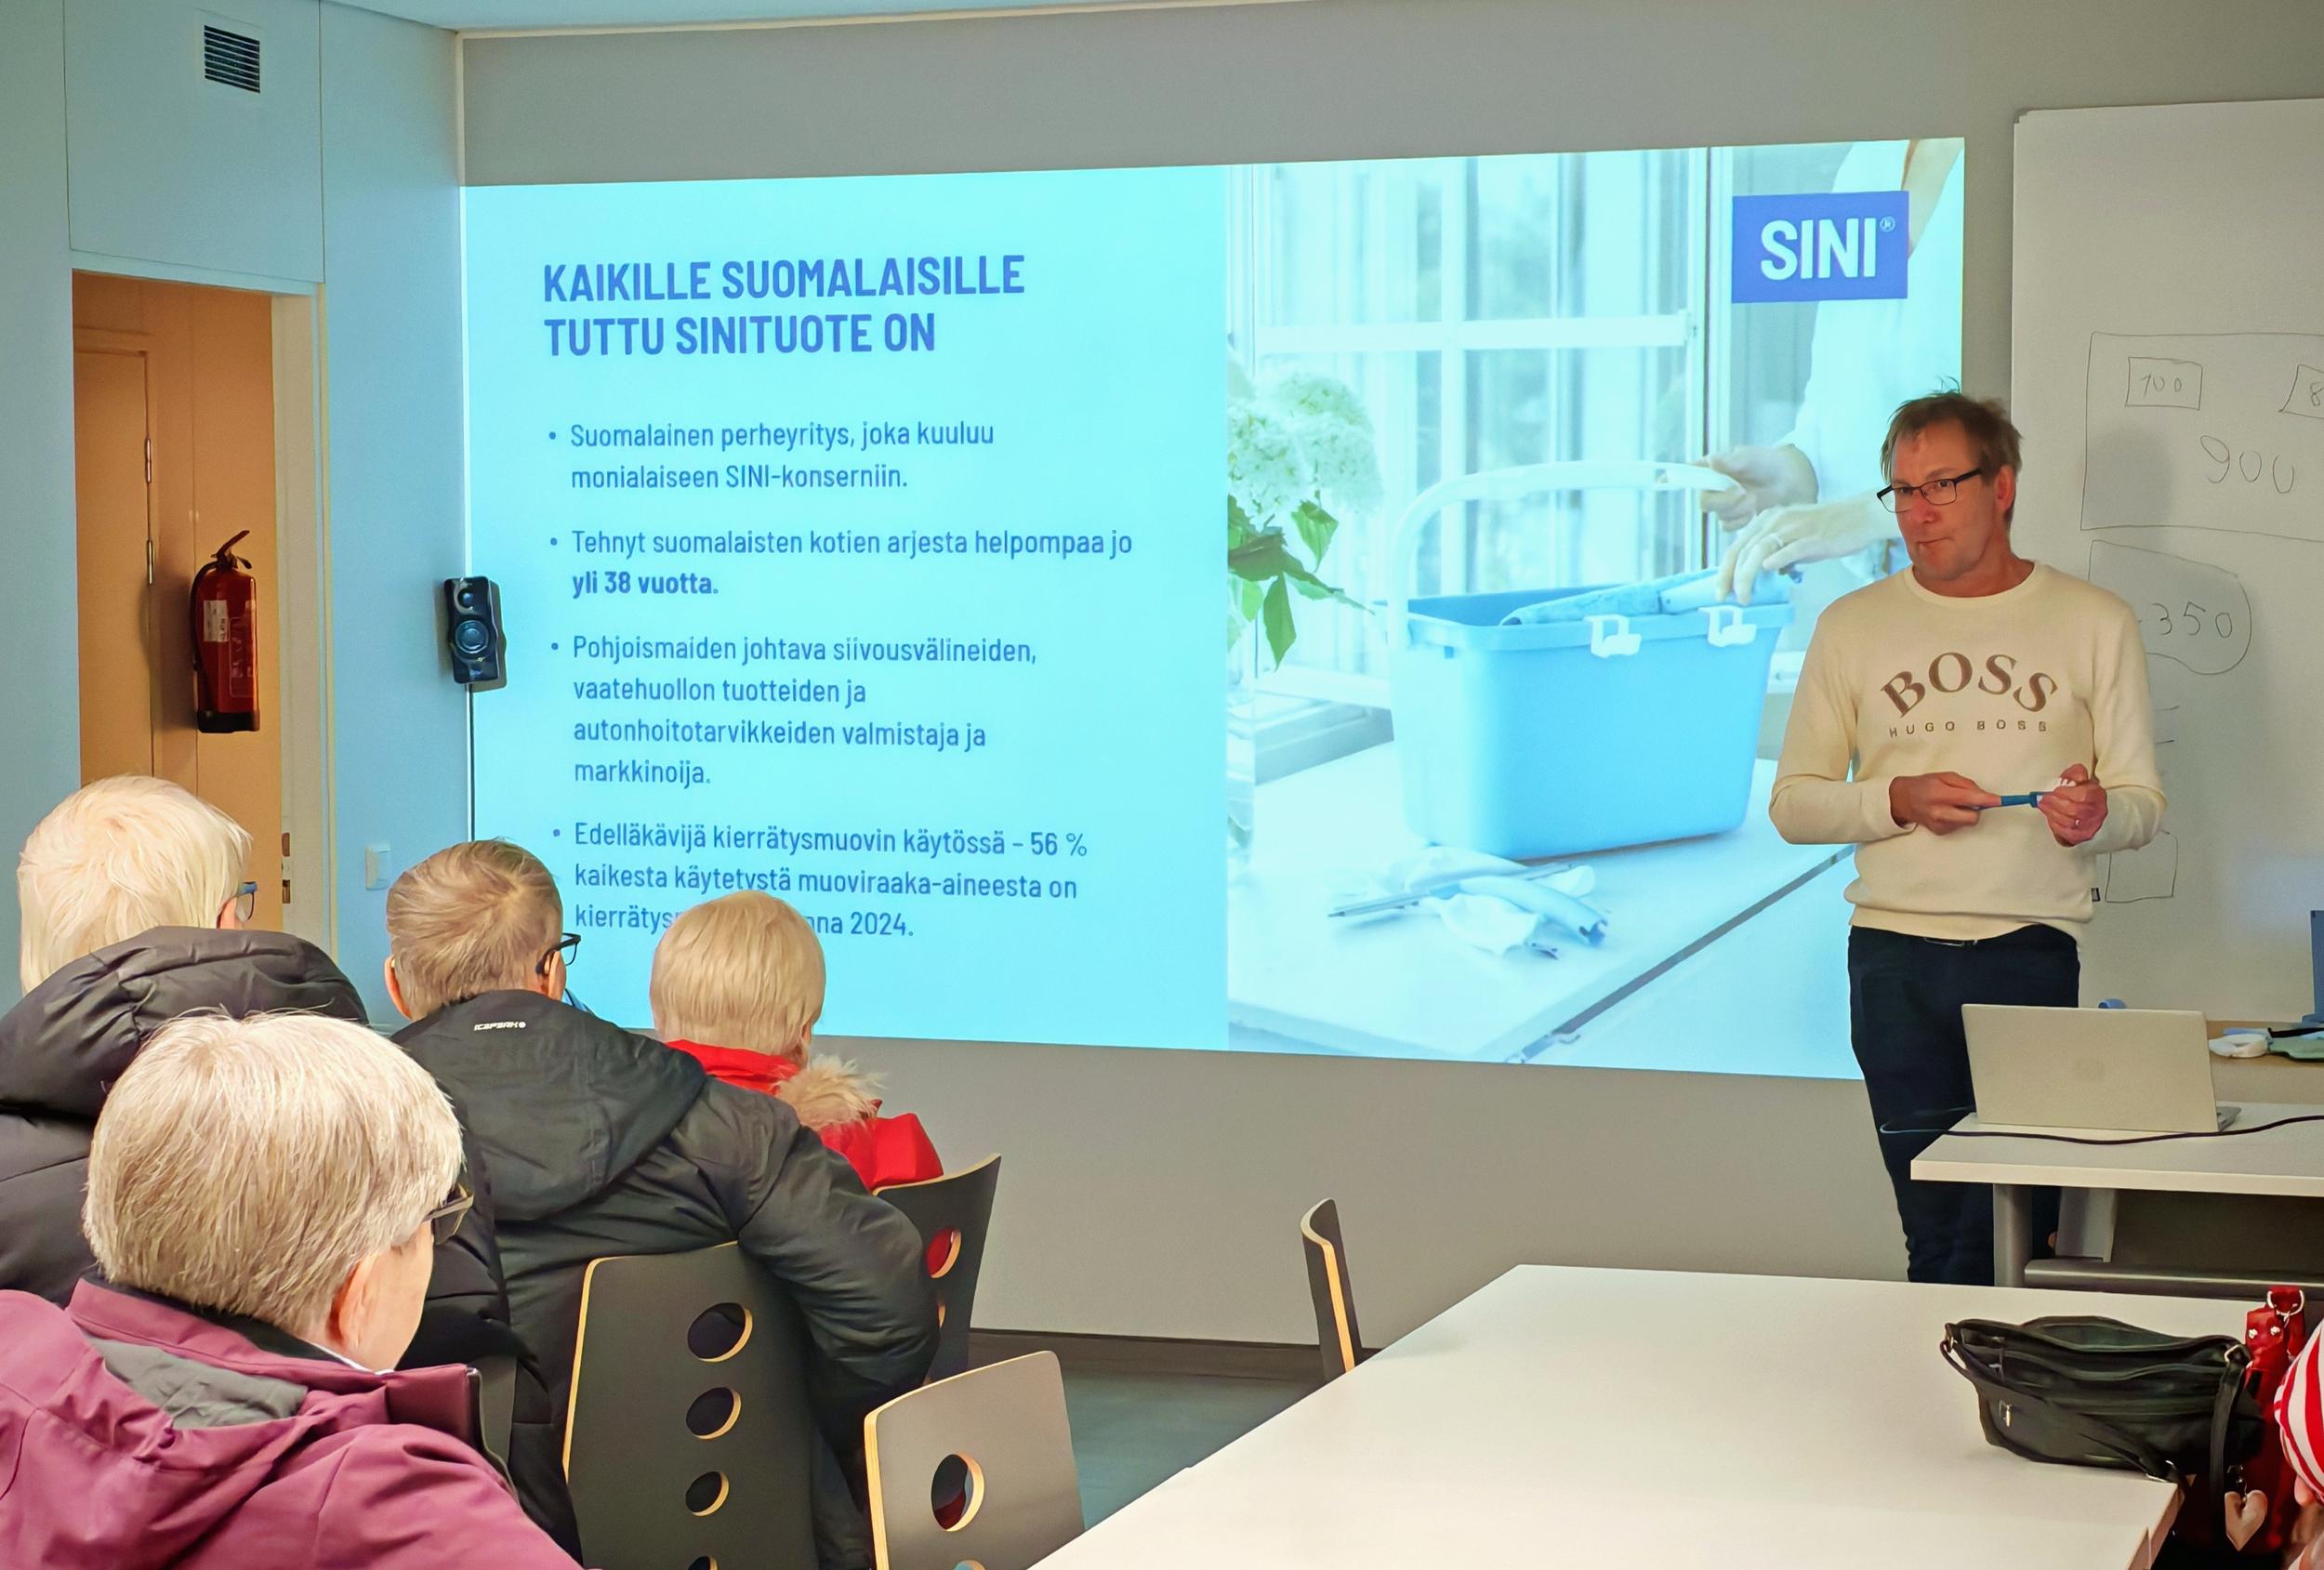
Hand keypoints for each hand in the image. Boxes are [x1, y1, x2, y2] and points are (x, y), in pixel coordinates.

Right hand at [1695, 443, 1817, 527]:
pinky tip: (1754, 511)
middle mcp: (1714, 487)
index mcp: (1713, 468)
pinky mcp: (1734, 519)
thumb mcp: (1750, 458)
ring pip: (1719, 515)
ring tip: (1754, 499)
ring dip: (1738, 509)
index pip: (1691, 473)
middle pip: (1704, 502)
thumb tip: (1710, 461)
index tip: (1677, 482)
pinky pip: (1729, 525)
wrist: (1789, 481)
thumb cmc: (1768, 463)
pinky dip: (1742, 520)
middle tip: (1742, 492)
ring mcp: (1723, 504)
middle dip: (1723, 500)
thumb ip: (1731, 461)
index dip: (1683, 478)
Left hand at [1715, 492, 1893, 603]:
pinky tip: (1769, 572)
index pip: (1736, 546)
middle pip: (1742, 550)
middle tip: (1725, 599)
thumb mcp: (1794, 539)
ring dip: (1747, 576)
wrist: (1859, 517)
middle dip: (1729, 577)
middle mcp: (1774, 520)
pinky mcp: (1811, 537)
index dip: (1724, 570)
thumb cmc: (1827, 529)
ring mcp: (1792, 528)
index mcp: (1767, 520)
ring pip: (1759, 551)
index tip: (1720, 592)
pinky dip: (1776, 560)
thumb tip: (1765, 573)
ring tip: (1745, 596)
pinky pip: (1789, 549)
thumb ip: (1776, 553)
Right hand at [1890, 772, 2000, 834]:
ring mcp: (1939, 825)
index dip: (1987, 800)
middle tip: (1970, 800)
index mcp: (1939, 794)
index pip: (1969, 799)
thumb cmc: (1925, 785)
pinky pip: (1960, 825)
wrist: (1902, 800)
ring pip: (1968, 822)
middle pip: (1972, 817)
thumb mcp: (1944, 776)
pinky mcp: (1940, 832)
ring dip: (1966, 813)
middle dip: (1977, 809)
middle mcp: (1939, 812)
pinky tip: (1946, 811)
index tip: (2000, 801)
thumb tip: (1984, 795)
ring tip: (1952, 804)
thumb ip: (1965, 784)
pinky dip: (1958, 818)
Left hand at [2037, 765, 2108, 846]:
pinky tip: (2051, 818)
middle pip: (2076, 810)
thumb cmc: (2079, 793)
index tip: (2054, 791)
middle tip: (2043, 800)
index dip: (2067, 793)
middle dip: (2056, 804)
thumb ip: (2075, 774)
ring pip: (2071, 822)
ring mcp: (2091, 825)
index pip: (2084, 795)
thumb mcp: (2077, 778)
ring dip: (2053, 814)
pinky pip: (2067, 833)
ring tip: (2044, 807)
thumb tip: (2073, 777)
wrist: (2083, 808)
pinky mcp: (2082, 835)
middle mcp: (2098, 811)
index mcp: (2097, 795)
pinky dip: (2056, 825)